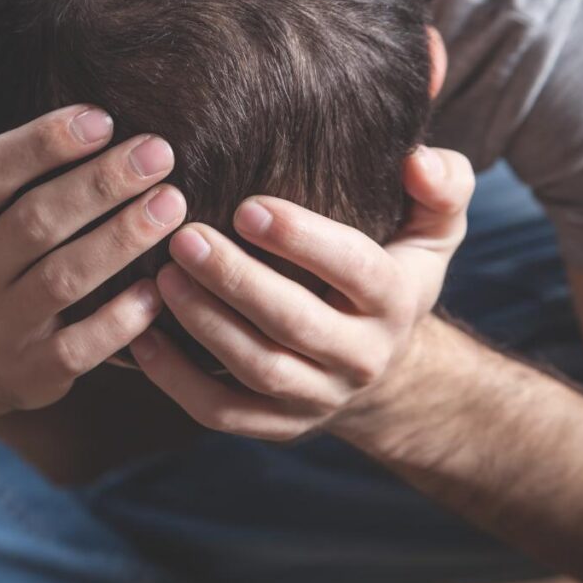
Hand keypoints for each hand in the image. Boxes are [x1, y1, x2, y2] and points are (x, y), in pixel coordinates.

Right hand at [0, 80, 185, 413]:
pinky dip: (123, 318)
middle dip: (100, 184)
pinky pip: (82, 346)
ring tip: (173, 204)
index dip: (43, 144)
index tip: (102, 118)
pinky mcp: (34, 371)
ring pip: (64, 279)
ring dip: (122, 240)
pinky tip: (159, 288)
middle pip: (35, 222)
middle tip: (158, 153)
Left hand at [129, 146, 474, 440]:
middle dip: (236, 281)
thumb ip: (442, 185)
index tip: (247, 206)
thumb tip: (415, 158)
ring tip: (161, 277)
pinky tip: (141, 338)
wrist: (383, 362)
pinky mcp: (280, 424)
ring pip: (258, 370)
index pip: (356, 270)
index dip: (303, 241)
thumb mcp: (434, 228)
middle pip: (296, 324)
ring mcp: (320, 397)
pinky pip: (224, 413)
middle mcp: (363, 356)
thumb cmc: (392, 269)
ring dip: (205, 325)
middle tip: (183, 238)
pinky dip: (178, 382)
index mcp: (397, 299)